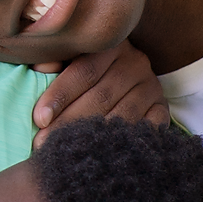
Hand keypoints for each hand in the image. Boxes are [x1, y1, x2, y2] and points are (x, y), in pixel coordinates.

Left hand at [30, 41, 168, 143]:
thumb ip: (55, 61)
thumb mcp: (70, 59)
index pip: (84, 71)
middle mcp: (136, 63)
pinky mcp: (162, 109)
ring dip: (92, 137)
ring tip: (66, 153)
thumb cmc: (85, 71)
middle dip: (69, 122)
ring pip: (121, 116)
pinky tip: (102, 155)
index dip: (60, 95)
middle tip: (44, 143)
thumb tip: (40, 66)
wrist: (125, 77)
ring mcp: (151, 87)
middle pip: (101, 96)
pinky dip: (123, 143)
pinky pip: (145, 129)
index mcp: (111, 46)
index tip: (39, 119)